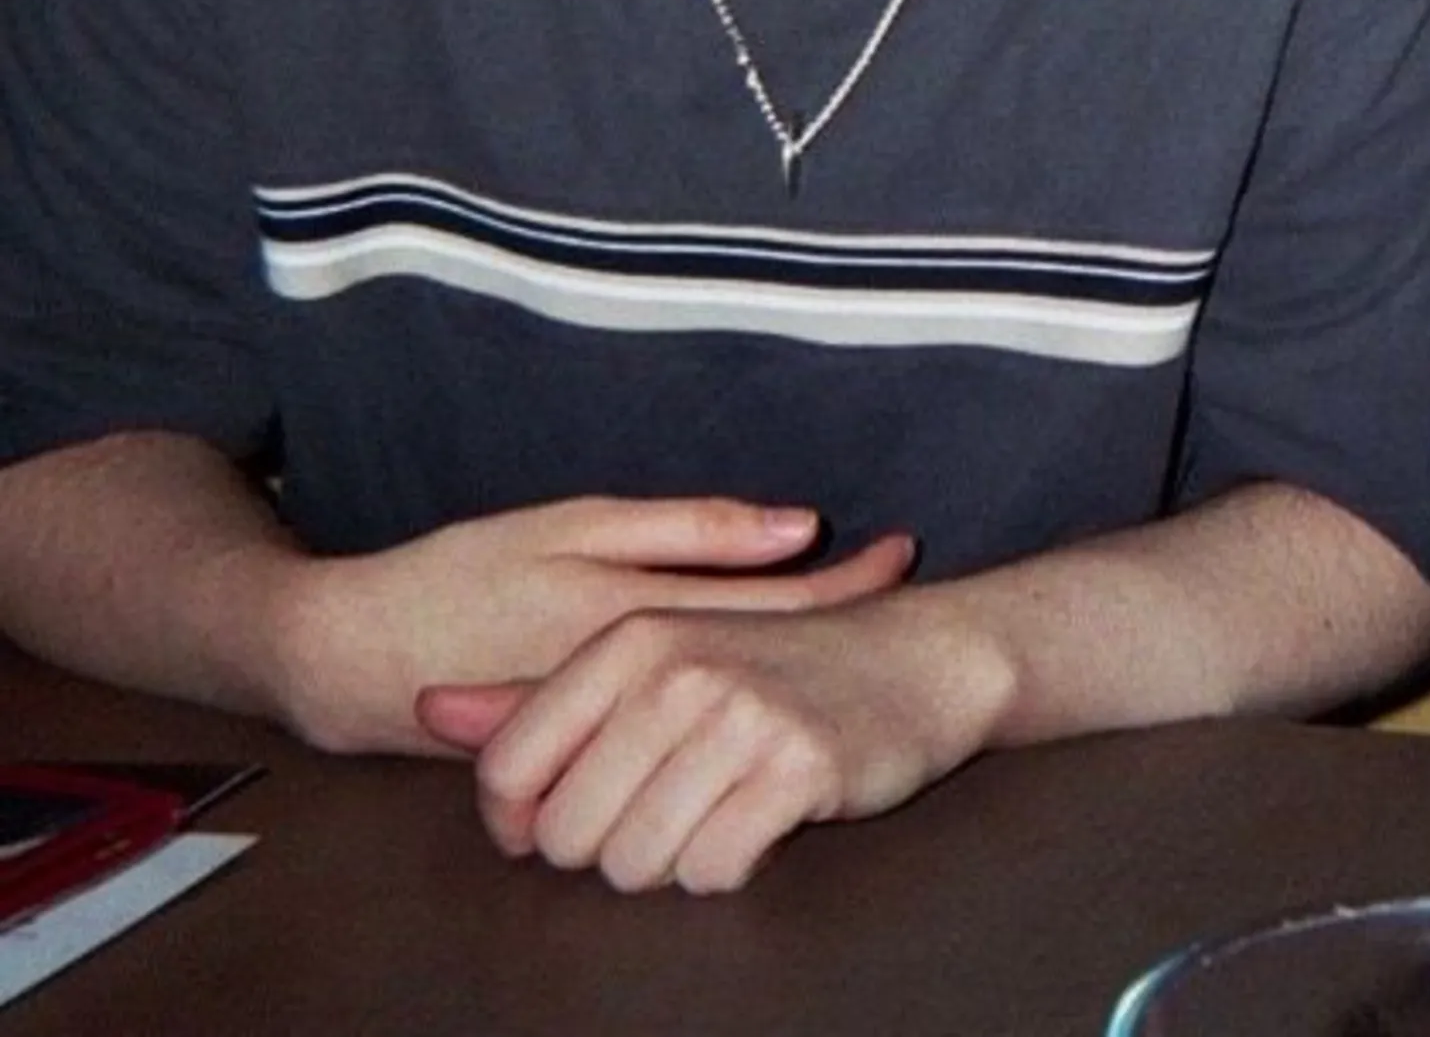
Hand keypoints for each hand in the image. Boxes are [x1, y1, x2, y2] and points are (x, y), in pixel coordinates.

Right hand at [277, 495, 912, 754]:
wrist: (361, 663)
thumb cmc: (463, 575)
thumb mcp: (571, 529)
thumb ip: (684, 532)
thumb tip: (794, 525)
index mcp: (650, 617)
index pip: (775, 603)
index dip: (845, 582)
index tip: (901, 551)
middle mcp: (653, 675)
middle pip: (774, 651)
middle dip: (843, 619)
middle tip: (909, 582)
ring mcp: (630, 716)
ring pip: (738, 692)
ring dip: (798, 656)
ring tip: (864, 622)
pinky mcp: (602, 741)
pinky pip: (688, 718)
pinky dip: (734, 692)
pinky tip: (767, 666)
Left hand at [418, 585, 1006, 894]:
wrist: (919, 657)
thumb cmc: (773, 665)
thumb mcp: (651, 657)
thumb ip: (536, 694)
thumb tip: (429, 709)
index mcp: (626, 639)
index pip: (509, 771)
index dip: (521, 825)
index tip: (559, 825)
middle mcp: (672, 669)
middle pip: (570, 836)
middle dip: (609, 846)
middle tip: (666, 808)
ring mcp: (735, 715)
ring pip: (637, 864)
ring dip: (672, 859)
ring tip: (713, 808)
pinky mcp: (794, 766)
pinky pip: (713, 871)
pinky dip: (729, 864)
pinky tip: (760, 820)